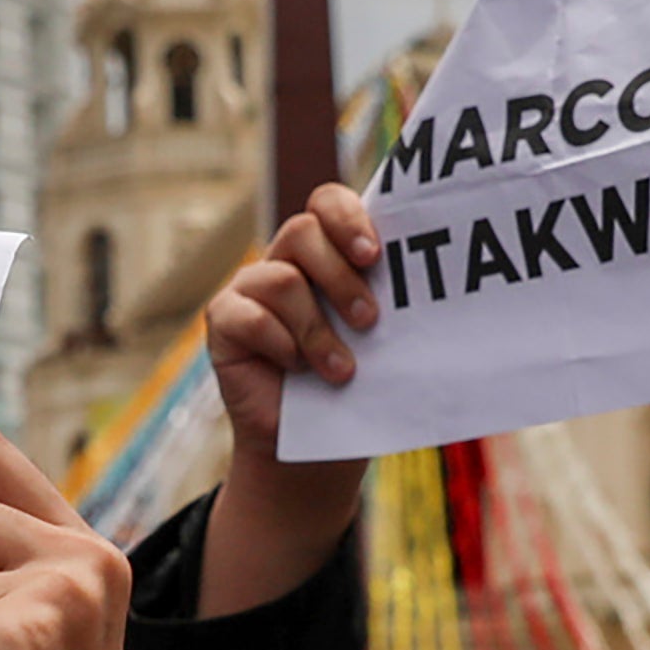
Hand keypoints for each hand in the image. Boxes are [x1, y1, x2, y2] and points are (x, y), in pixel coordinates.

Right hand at [200, 183, 384, 476]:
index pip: (327, 203)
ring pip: (282, 280)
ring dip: (318, 330)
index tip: (375, 256)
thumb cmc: (353, 385)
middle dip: (340, 276)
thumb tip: (426, 287)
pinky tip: (295, 369)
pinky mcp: (224, 320)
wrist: (311, 446)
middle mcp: (284, 261)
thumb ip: (389, 301)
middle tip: (369, 320)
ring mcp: (250, 288)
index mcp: (325, 253)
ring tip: (341, 370)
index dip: (348, 218)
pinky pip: (249, 316)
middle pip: (302, 231)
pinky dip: (280, 344)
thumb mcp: (378, 339)